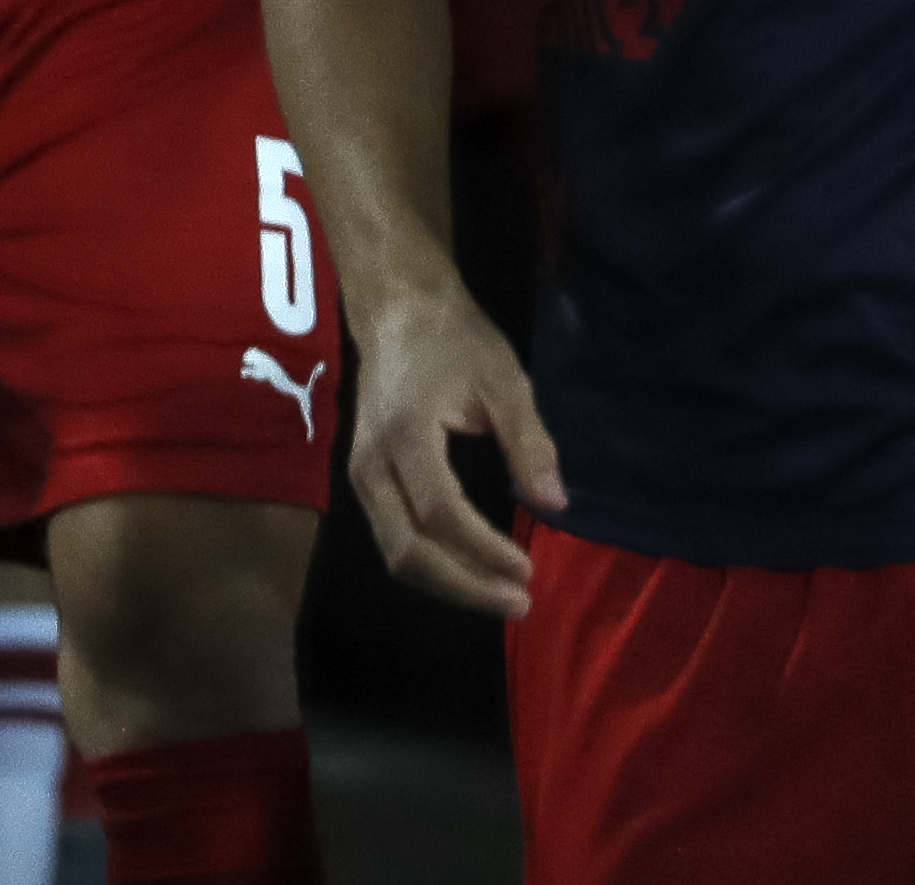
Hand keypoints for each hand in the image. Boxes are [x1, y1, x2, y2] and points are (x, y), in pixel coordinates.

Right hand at [343, 279, 567, 619]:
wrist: (396, 312)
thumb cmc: (455, 340)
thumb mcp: (504, 379)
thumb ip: (528, 441)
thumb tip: (555, 503)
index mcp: (405, 437)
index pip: (441, 513)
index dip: (483, 550)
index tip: (529, 572)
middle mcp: (371, 467)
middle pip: (407, 551)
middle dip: (464, 586)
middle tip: (519, 603)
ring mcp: (359, 478)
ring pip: (394, 553)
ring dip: (447, 582)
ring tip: (501, 596)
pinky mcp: (364, 482)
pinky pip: (392, 537)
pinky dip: (430, 563)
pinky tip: (470, 570)